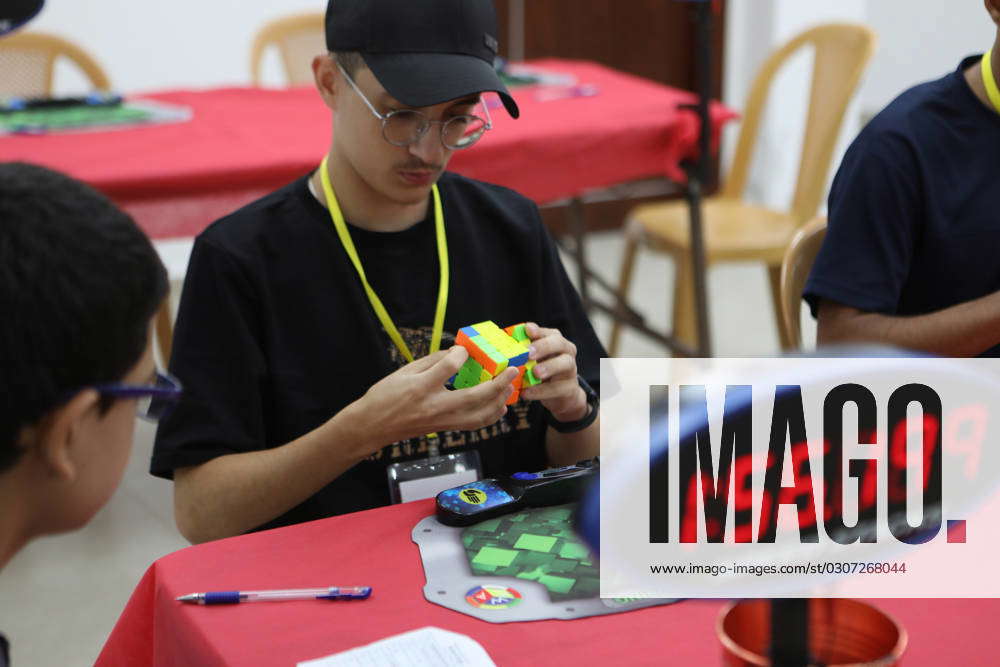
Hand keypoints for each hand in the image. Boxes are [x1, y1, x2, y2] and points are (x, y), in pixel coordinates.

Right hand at [351, 346, 518, 446]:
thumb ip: (432, 361)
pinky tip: (499, 407)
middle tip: (512, 370)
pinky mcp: (445, 429)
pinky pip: (473, 425)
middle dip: (498, 384)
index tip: (465, 350)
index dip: (461, 355)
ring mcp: (441, 421)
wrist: (373, 426)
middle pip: (474, 397)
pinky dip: (490, 416)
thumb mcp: (404, 371)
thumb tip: (457, 353)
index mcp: (421, 387)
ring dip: (499, 401)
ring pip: (479, 416)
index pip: (448, 368)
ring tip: (509, 387)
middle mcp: (434, 406)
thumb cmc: (385, 396)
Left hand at [519, 322, 587, 421]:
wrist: (559, 395)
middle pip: (559, 343)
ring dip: (549, 367)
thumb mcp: (533, 358)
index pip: (548, 332)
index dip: (538, 331)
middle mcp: (566, 352)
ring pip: (566, 364)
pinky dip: (541, 391)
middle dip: (544, 347)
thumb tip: (506, 338)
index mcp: (556, 341)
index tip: (527, 330)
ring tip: (535, 373)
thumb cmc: (542, 370)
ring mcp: (571, 370)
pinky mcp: (570, 388)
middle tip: (529, 353)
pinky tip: (526, 393)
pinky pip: (558, 388)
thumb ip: (524, 348)